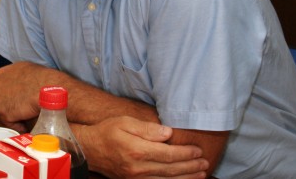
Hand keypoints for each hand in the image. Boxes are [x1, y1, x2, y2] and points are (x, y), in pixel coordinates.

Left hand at [0, 61, 59, 130]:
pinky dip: (17, 125)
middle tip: (18, 107)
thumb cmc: (42, 77)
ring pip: (3, 110)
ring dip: (12, 115)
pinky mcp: (5, 113)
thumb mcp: (26, 68)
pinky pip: (10, 122)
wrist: (46, 89)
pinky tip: (25, 126)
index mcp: (2, 73)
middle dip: (7, 103)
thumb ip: (18, 74)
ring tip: (24, 119)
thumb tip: (21, 81)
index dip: (5, 92)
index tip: (12, 96)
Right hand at [74, 117, 208, 178]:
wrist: (90, 149)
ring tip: (201, 174)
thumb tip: (168, 133)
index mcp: (137, 150)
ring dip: (186, 178)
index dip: (186, 153)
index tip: (198, 150)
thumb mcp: (125, 122)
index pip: (168, 154)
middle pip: (171, 170)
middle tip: (205, 162)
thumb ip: (147, 129)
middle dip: (191, 167)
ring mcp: (136, 178)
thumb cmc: (108, 132)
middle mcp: (137, 168)